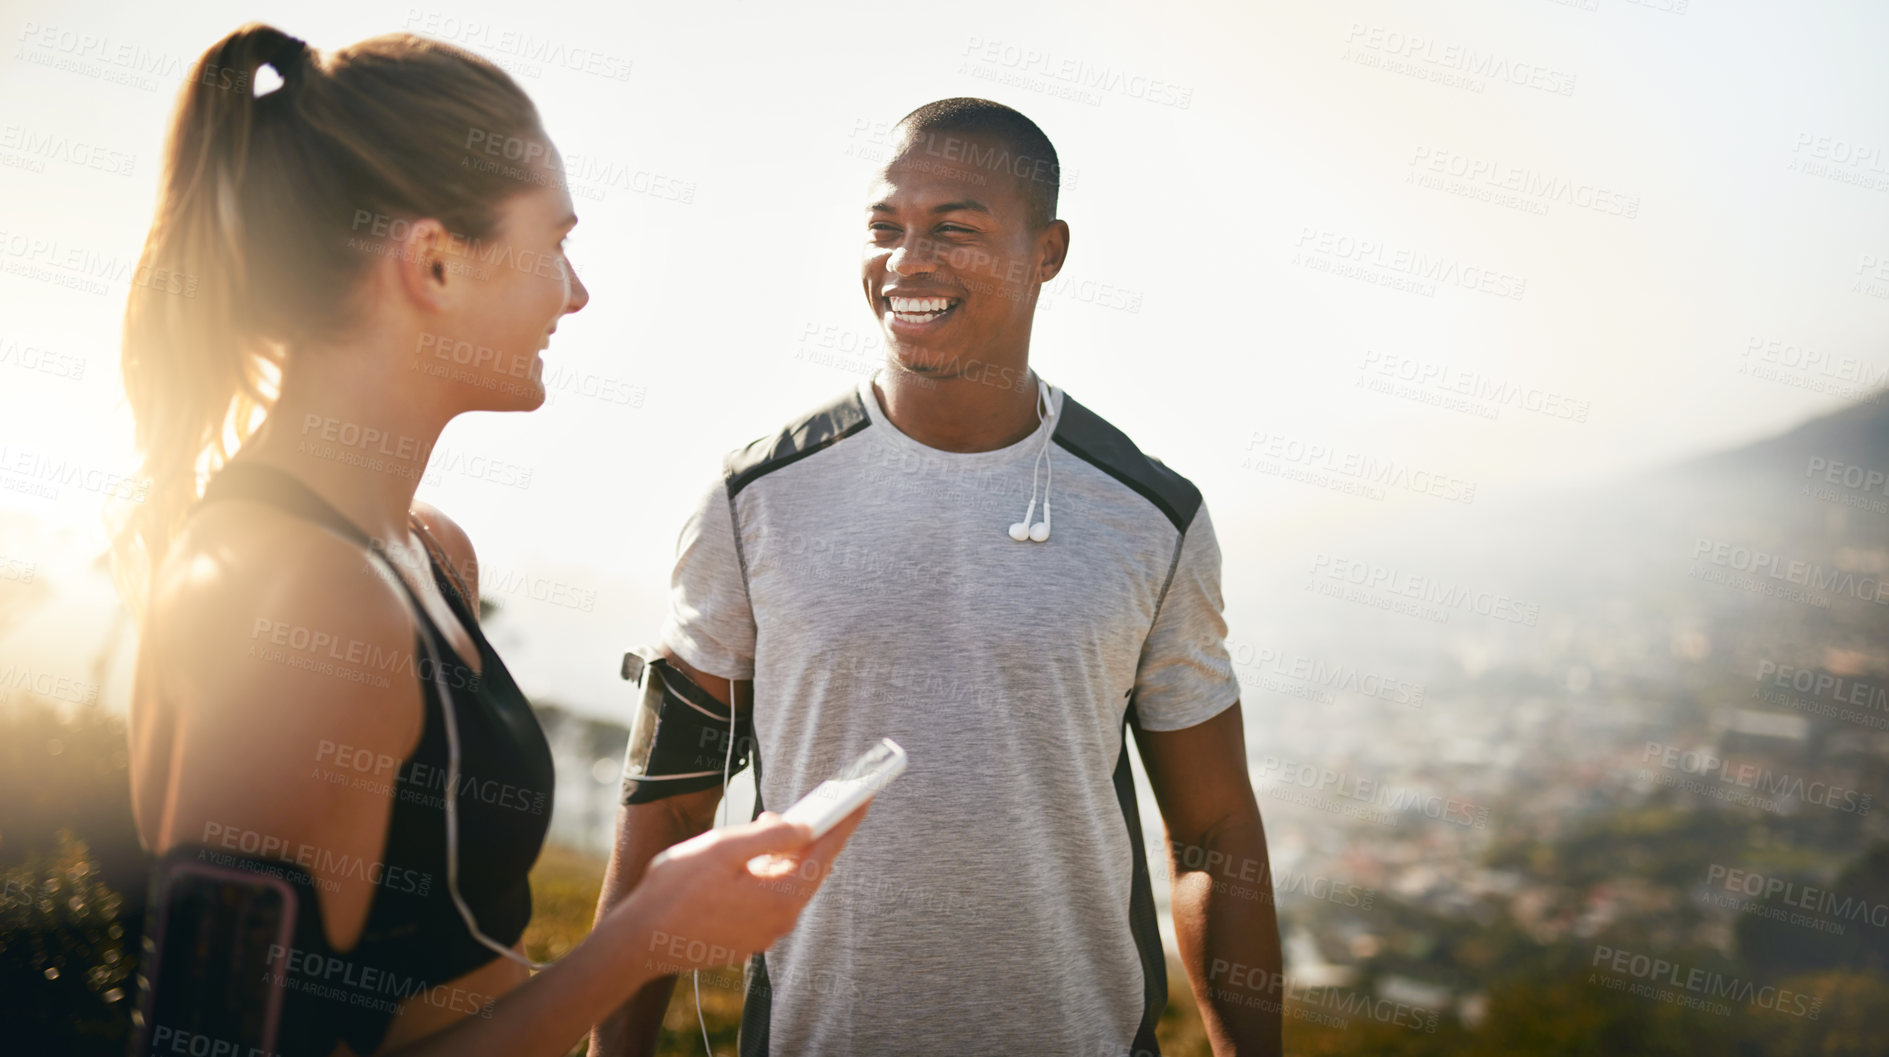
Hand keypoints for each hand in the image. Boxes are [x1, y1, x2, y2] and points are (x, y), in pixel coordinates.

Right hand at [626, 801, 869, 975]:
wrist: (637, 941)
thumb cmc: (674, 891)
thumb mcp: (723, 848)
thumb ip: (769, 836)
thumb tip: (804, 826)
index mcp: (781, 897)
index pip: (825, 852)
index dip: (845, 821)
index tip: (863, 798)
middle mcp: (779, 921)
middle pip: (808, 870)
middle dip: (810, 836)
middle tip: (810, 806)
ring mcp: (763, 934)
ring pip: (786, 885)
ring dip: (783, 855)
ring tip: (766, 825)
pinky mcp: (746, 938)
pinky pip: (769, 899)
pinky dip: (767, 874)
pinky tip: (749, 860)